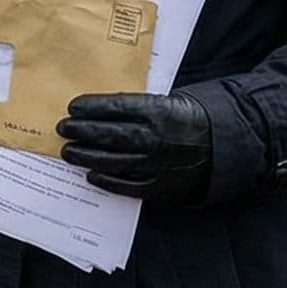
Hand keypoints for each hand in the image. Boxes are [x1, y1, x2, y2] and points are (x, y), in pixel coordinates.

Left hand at [56, 91, 213, 201]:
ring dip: (86, 156)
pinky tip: (91, 174)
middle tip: (63, 128)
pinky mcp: (159, 187)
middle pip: (108, 134)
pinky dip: (106, 180)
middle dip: (81, 131)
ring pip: (111, 161)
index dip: (90, 107)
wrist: (223, 148)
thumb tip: (102, 108)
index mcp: (158, 111)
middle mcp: (154, 138)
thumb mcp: (170, 101)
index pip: (115, 107)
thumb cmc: (191, 120)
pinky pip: (126, 185)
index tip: (73, 107)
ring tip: (68, 152)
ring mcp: (155, 164)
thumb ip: (139, 105)